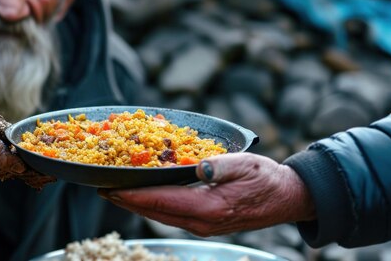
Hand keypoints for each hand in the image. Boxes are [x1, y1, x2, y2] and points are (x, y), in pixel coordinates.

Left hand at [98, 153, 315, 236]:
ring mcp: (203, 225)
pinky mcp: (205, 222)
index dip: (132, 195)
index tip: (110, 188)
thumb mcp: (246, 164)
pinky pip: (171, 215)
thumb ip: (220, 166)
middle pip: (154, 212)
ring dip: (137, 205)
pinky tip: (145, 196)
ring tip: (117, 192)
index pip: (161, 201)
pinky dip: (153, 206)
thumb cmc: (267, 179)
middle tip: (103, 188)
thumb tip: (198, 168)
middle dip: (127, 201)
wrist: (286, 198)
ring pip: (160, 216)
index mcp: (209, 208)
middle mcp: (202, 222)